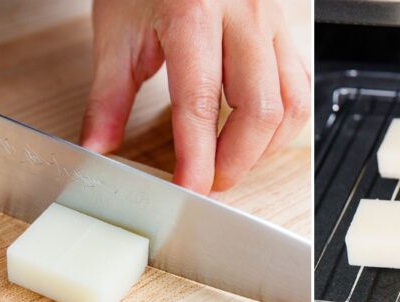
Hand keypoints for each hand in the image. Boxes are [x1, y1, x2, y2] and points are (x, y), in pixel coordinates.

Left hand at [81, 0, 309, 193]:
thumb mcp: (117, 30)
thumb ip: (108, 95)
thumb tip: (99, 145)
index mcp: (194, 12)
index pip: (201, 101)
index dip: (198, 155)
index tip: (191, 187)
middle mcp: (243, 16)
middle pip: (260, 109)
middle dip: (237, 160)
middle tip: (210, 180)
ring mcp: (272, 23)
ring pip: (292, 103)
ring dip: (265, 147)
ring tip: (233, 160)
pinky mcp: (286, 30)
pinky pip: (300, 87)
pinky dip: (283, 122)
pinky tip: (257, 134)